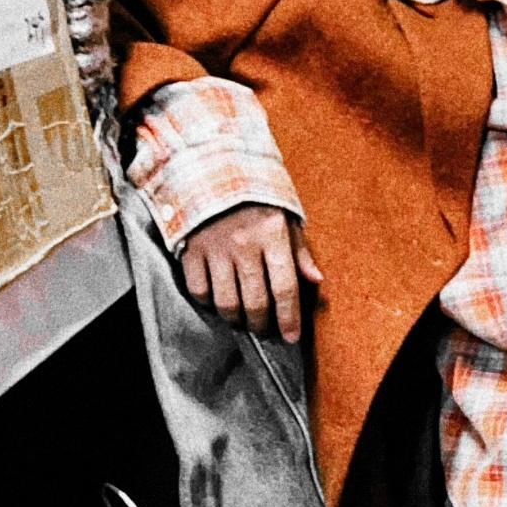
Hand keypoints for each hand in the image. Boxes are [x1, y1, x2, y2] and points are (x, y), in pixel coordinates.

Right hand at [180, 204, 322, 342]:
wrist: (209, 169)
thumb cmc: (255, 197)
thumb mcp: (285, 217)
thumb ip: (300, 251)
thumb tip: (317, 280)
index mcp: (273, 235)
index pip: (285, 287)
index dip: (289, 318)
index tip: (292, 337)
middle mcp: (244, 244)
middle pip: (255, 302)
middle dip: (262, 324)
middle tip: (265, 330)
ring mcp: (215, 249)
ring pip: (226, 302)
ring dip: (236, 319)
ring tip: (242, 319)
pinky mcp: (190, 250)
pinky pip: (199, 290)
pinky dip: (208, 302)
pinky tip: (217, 300)